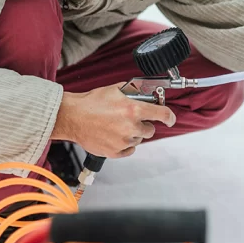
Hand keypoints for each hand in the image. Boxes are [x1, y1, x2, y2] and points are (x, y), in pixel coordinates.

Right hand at [52, 84, 175, 157]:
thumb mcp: (115, 89)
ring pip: (138, 140)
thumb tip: (144, 93)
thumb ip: (133, 92)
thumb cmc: (92, 102)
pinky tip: (114, 136)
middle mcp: (131, 127)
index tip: (170, 119)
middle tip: (130, 120)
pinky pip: (129, 151)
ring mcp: (123, 141)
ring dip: (132, 134)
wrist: (73, 116)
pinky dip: (124, 145)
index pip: (162, 115)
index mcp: (133, 110)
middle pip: (150, 130)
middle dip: (143, 125)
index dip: (170, 117)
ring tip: (116, 126)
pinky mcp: (114, 152)